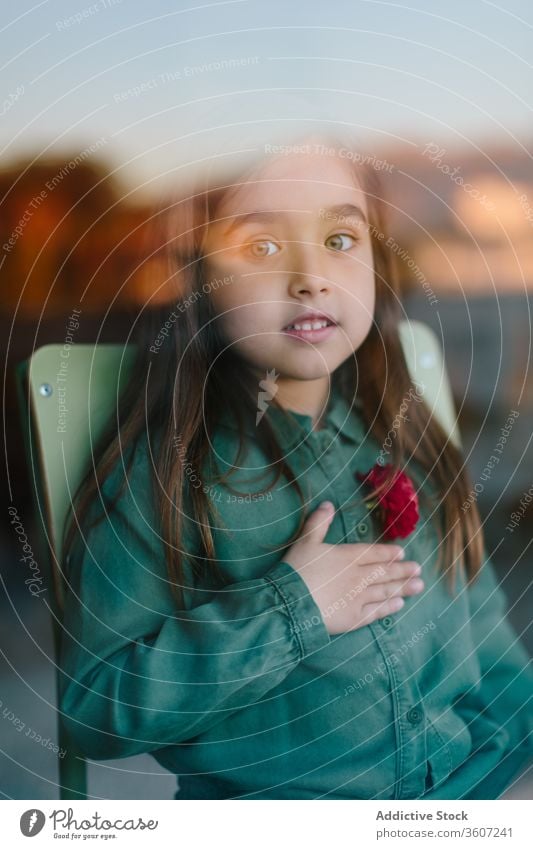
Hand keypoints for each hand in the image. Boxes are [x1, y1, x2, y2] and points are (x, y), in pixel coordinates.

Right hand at [283, 501, 423, 634]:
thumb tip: (328, 503)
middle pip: (384, 572)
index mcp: (348, 556)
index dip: (388, 553)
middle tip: (418, 569)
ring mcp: (358, 597)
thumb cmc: (297, 569)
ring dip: (403, 587)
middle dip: (402, 570)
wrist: (291, 602)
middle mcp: (358, 576)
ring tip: (419, 586)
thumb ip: (318, 523)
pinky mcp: (354, 617)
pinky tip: (399, 604)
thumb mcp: (305, 541)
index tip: (403, 553)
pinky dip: (388, 608)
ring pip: (385, 591)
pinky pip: (376, 611)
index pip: (373, 553)